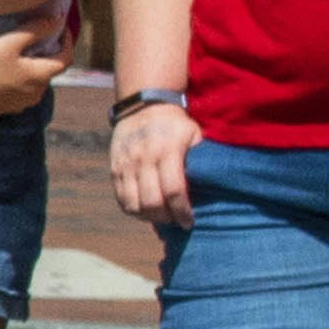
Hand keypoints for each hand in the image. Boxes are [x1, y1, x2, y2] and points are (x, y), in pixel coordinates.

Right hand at [108, 102, 197, 230]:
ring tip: (161, 216)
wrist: (143, 106)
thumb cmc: (177, 125)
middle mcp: (144, 158)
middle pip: (152, 202)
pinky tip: (146, 209)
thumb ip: (200, 160)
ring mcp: (126, 164)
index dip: (182, 211)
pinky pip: (121, 199)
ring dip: (148, 217)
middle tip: (176, 221)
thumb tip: (213, 188)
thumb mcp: (194, 135)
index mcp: (168, 150)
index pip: (174, 190)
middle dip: (166, 218)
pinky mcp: (115, 169)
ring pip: (133, 204)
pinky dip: (133, 210)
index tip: (189, 222)